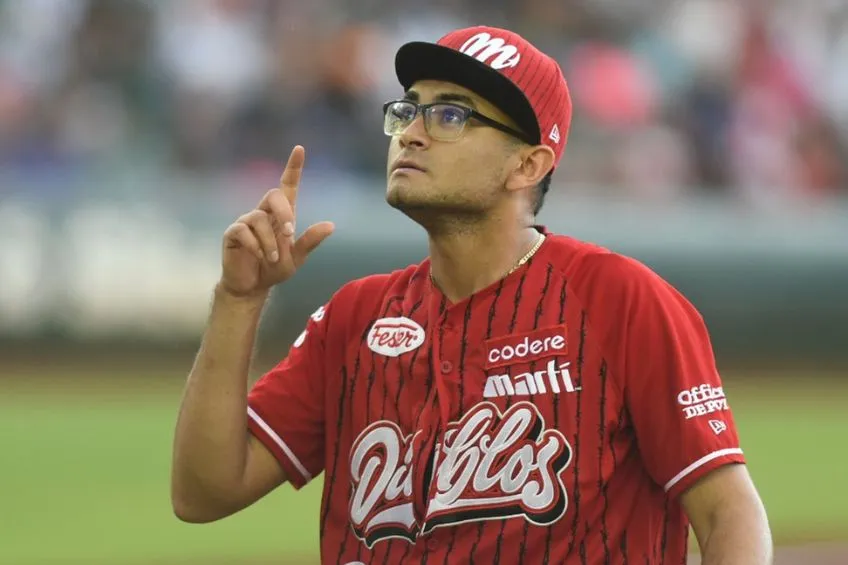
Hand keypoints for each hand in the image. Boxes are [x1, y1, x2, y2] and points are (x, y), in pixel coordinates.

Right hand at [219, 146, 333, 297]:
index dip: (293, 167)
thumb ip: (310, 241)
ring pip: (259, 218)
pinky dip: (255, 245)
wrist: (252, 286)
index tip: (300, 149)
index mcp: (282, 215)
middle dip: (284, 213)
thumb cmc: (274, 269)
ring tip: (273, 258)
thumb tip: (330, 225)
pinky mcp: (233, 233)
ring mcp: (246, 221)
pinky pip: (243, 231)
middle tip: (289, 234)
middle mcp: (264, 213)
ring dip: (270, 241)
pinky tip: (259, 257)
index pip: (288, 186)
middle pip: (273, 194)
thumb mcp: (297, 258)